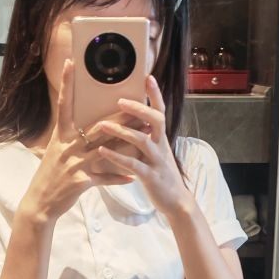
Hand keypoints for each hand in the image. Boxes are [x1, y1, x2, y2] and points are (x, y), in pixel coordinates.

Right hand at [19, 60, 133, 223]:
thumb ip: (71, 139)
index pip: (64, 105)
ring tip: (145, 135)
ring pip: (106, 149)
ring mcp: (74, 164)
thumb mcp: (56, 152)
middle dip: (120, 116)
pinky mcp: (81, 182)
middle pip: (98, 127)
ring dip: (127, 142)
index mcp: (61, 136)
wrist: (40, 204)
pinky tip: (132, 176)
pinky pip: (104, 178)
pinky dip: (118, 177)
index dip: (66, 83)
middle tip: (139, 105)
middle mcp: (67, 146)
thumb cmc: (50, 177)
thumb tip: (89, 127)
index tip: (70, 63)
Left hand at [93, 76, 192, 216]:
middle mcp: (161, 145)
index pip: (160, 110)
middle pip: (155, 120)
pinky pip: (133, 164)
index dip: (155, 94)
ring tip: (102, 125)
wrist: (176, 201)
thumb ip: (147, 137)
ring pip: (141, 140)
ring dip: (121, 131)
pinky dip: (117, 157)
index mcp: (161, 138)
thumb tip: (133, 121)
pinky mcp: (150, 177)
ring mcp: (157, 161)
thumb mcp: (156, 152)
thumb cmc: (161, 175)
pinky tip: (102, 152)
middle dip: (138, 109)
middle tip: (120, 100)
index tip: (148, 77)